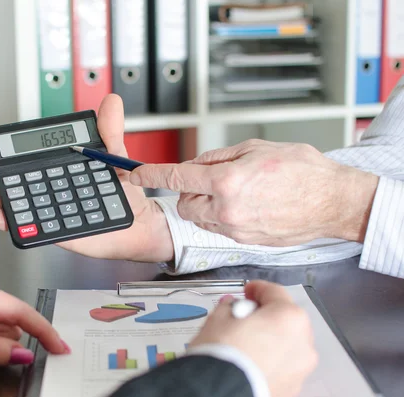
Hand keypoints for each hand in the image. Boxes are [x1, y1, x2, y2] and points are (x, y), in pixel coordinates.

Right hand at [0, 94, 173, 261]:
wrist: (138, 225)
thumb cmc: (123, 193)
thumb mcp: (114, 156)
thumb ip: (109, 130)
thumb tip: (112, 101)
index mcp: (52, 169)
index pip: (17, 157)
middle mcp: (43, 188)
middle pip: (4, 178)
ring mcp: (45, 209)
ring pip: (8, 201)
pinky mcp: (51, 230)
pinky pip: (24, 227)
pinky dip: (6, 221)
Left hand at [130, 139, 378, 245]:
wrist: (331, 201)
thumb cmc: (302, 171)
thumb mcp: (256, 148)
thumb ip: (219, 157)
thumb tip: (196, 163)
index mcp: (228, 181)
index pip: (176, 177)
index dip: (151, 175)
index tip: (135, 174)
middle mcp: (227, 209)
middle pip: (184, 202)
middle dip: (189, 191)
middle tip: (210, 180)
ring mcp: (236, 229)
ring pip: (199, 217)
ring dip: (205, 204)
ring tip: (234, 192)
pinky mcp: (245, 241)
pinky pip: (219, 228)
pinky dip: (221, 216)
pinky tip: (245, 206)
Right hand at [190, 280, 317, 396]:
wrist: (222, 391)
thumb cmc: (224, 355)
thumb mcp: (219, 318)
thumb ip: (229, 307)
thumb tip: (231, 308)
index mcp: (289, 318)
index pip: (274, 292)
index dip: (256, 289)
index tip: (247, 291)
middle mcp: (302, 343)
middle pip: (285, 319)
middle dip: (265, 316)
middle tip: (243, 317)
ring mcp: (300, 369)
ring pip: (286, 345)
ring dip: (270, 339)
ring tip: (244, 343)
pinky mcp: (292, 388)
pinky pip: (282, 366)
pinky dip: (269, 361)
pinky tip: (249, 361)